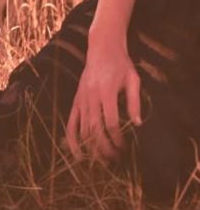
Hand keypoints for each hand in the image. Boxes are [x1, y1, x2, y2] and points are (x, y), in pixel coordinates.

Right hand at [64, 28, 142, 161]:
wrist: (101, 49)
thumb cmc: (121, 64)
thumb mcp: (133, 80)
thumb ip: (134, 102)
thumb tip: (137, 124)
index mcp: (106, 92)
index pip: (110, 122)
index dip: (117, 138)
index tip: (125, 147)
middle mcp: (90, 97)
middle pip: (95, 129)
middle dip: (105, 147)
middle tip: (115, 159)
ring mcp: (80, 100)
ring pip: (83, 130)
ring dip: (92, 148)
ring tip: (102, 160)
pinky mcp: (75, 102)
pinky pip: (71, 124)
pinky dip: (72, 141)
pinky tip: (78, 155)